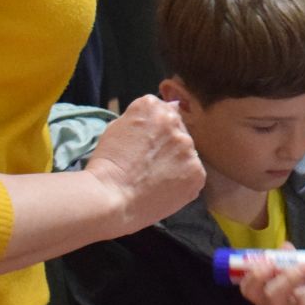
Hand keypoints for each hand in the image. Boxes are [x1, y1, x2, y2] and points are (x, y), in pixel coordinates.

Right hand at [85, 94, 205, 232]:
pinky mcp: (197, 171)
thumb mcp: (116, 128)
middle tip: (149, 164)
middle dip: (167, 144)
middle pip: (177, 130)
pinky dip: (182, 181)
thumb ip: (141, 117)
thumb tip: (170, 107)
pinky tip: (164, 188)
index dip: (153, 131)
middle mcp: (174, 122)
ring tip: (154, 178)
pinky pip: (193, 173)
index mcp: (152, 107)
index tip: (144, 145)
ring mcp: (188, 147)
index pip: (163, 111)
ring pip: (186, 152)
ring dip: (176, 162)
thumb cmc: (107, 165)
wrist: (111, 197)